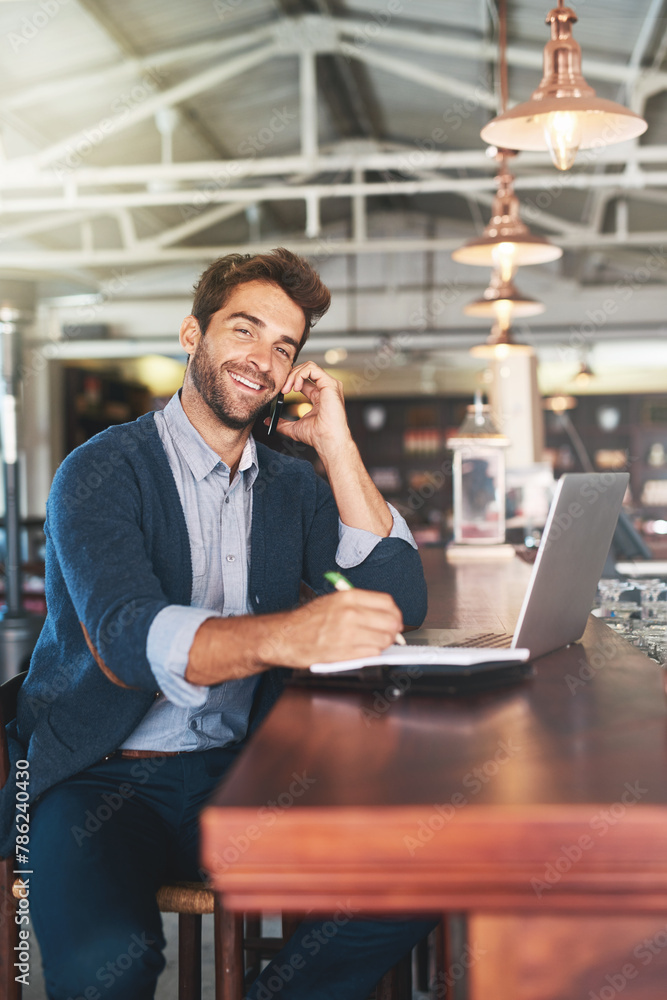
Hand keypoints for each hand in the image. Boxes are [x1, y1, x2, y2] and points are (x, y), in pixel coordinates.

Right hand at [262, 590, 403, 668]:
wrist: (286, 636)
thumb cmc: (307, 620)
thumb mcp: (333, 600)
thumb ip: (359, 604)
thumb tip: (383, 613)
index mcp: (349, 597)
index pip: (387, 602)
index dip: (394, 612)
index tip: (393, 618)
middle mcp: (351, 614)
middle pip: (391, 621)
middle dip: (394, 630)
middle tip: (390, 633)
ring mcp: (349, 634)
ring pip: (384, 639)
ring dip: (384, 643)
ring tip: (376, 642)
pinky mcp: (345, 652)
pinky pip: (372, 653)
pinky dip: (372, 653)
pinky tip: (364, 649)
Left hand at [267, 361, 351, 455]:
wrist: (327, 441)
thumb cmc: (317, 436)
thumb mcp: (294, 427)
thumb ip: (282, 422)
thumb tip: (268, 421)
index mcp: (319, 395)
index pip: (304, 379)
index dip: (290, 381)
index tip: (281, 391)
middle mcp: (326, 388)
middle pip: (305, 370)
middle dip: (290, 376)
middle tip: (282, 390)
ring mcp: (330, 385)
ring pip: (308, 366)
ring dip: (294, 375)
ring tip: (287, 389)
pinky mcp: (331, 384)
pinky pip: (312, 368)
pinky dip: (300, 374)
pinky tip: (295, 387)